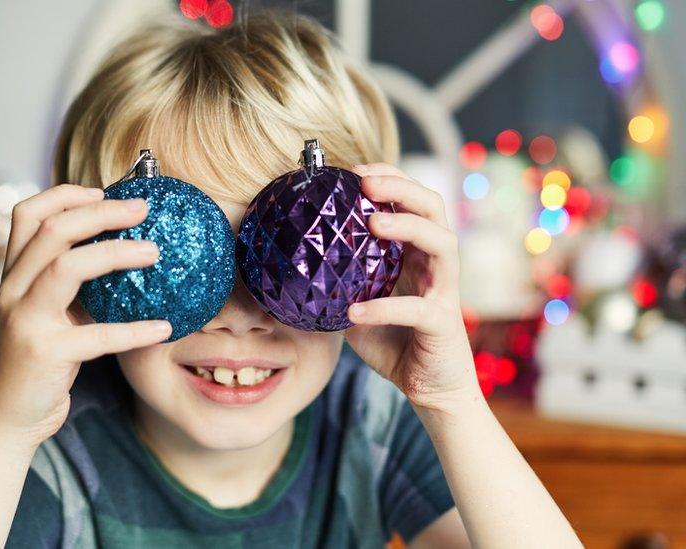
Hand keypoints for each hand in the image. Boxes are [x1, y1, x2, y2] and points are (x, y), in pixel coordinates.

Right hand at [0, 184, 172, 447]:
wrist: (10, 418)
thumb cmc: (39, 362)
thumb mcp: (47, 313)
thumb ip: (69, 283)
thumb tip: (123, 251)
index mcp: (13, 275)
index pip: (26, 214)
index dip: (64, 195)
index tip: (102, 191)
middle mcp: (12, 290)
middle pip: (53, 231)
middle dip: (101, 212)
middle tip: (142, 209)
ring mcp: (25, 320)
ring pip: (66, 268)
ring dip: (115, 253)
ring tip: (154, 252)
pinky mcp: (45, 354)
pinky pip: (97, 335)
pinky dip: (134, 330)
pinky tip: (164, 327)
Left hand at [344, 164, 479, 412]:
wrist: (427, 387)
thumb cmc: (393, 341)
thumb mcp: (358, 303)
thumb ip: (339, 281)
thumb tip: (292, 262)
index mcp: (418, 252)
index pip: (412, 200)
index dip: (389, 178)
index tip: (354, 171)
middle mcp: (437, 263)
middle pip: (433, 207)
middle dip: (401, 188)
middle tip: (365, 182)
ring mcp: (444, 291)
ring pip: (442, 243)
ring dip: (408, 227)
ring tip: (374, 224)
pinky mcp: (443, 323)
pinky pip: (417, 308)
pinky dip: (384, 307)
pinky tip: (355, 311)